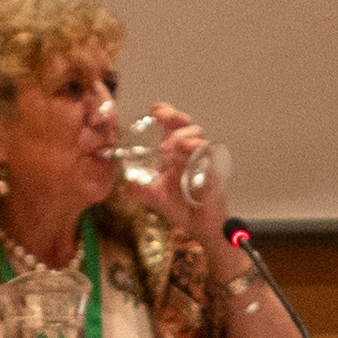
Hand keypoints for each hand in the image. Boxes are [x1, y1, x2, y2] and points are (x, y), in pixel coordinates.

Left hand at [134, 100, 229, 251]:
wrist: (201, 227)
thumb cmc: (182, 208)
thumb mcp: (154, 197)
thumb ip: (138, 190)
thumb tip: (123, 184)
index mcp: (175, 153)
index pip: (172, 125)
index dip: (165, 112)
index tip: (153, 109)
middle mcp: (189, 153)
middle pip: (186, 124)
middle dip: (174, 115)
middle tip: (160, 117)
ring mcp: (203, 160)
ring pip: (198, 136)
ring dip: (181, 136)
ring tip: (168, 147)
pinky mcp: (214, 170)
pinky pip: (208, 154)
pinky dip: (196, 149)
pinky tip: (185, 150)